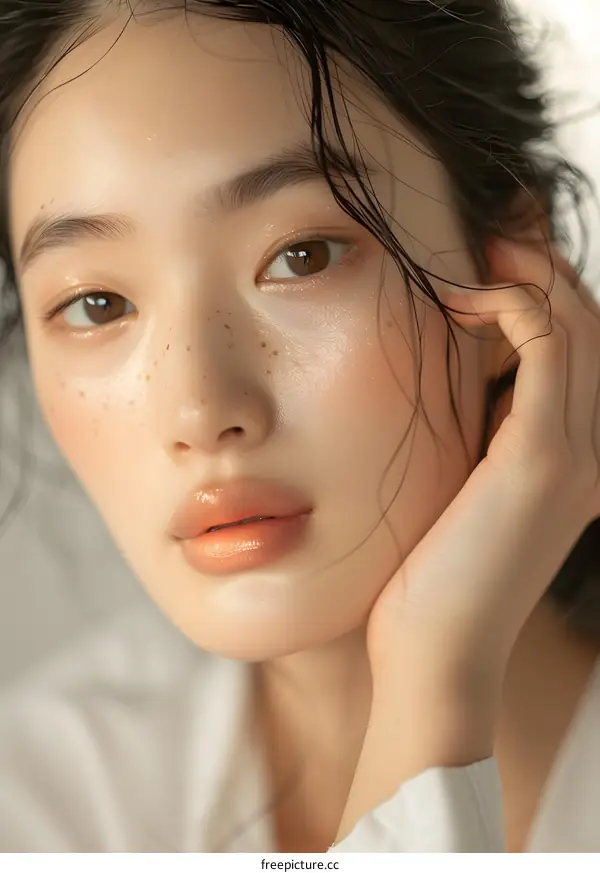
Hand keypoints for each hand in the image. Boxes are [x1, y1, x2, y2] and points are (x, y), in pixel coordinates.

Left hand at [337, 240, 599, 840]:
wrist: (432, 656)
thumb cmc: (427, 579)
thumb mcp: (453, 489)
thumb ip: (468, 433)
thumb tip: (446, 373)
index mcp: (567, 458)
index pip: (574, 350)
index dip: (540, 291)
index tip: (484, 257)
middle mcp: (590, 451)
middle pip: (587, 324)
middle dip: (543, 267)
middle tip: (489, 231)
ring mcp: (576, 454)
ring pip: (579, 323)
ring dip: (533, 272)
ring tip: (481, 248)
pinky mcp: (544, 459)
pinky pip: (550, 345)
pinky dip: (514, 303)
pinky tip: (461, 296)